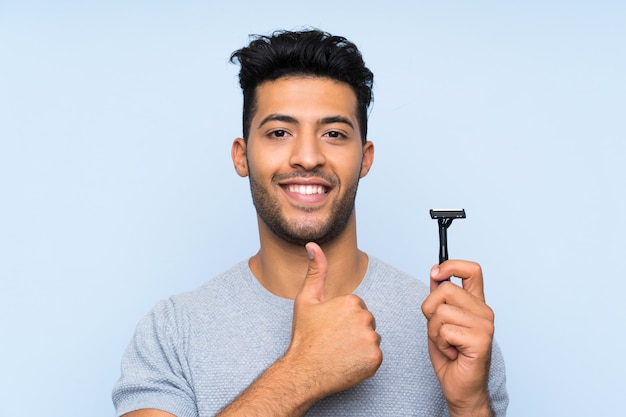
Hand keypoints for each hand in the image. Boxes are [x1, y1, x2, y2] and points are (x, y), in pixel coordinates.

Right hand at [284, 242, 381, 399]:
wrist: (303, 372)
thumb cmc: (304, 337)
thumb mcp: (306, 300)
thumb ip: (315, 271)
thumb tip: (313, 245)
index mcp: (351, 301)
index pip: (357, 307)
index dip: (342, 318)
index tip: (329, 327)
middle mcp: (365, 318)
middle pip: (366, 321)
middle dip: (353, 330)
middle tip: (333, 340)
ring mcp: (371, 339)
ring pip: (371, 338)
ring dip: (359, 345)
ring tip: (339, 351)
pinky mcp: (375, 359)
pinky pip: (375, 356)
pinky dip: (364, 361)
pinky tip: (347, 362)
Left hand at [421, 260, 494, 416]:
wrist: (461, 388)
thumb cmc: (451, 357)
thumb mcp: (439, 322)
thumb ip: (439, 298)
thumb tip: (434, 273)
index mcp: (476, 304)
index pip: (472, 270)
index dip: (451, 265)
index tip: (435, 273)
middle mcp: (484, 311)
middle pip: (445, 289)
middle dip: (429, 309)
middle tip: (439, 330)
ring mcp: (485, 325)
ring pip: (441, 311)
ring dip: (434, 331)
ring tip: (446, 344)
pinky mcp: (480, 340)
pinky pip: (445, 330)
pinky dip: (440, 343)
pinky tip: (452, 353)